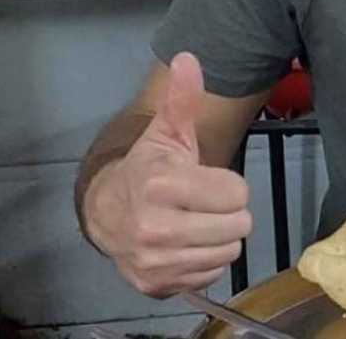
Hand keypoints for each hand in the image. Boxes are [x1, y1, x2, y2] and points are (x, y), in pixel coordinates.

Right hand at [85, 53, 252, 296]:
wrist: (107, 213)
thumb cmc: (148, 169)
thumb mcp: (167, 134)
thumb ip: (183, 100)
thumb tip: (188, 58)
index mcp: (161, 186)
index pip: (237, 193)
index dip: (229, 185)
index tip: (206, 181)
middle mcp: (155, 229)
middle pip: (238, 226)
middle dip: (228, 213)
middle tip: (205, 204)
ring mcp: (155, 262)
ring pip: (228, 252)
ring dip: (219, 238)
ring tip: (196, 222)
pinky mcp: (157, 286)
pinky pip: (211, 274)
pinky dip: (205, 261)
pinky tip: (187, 245)